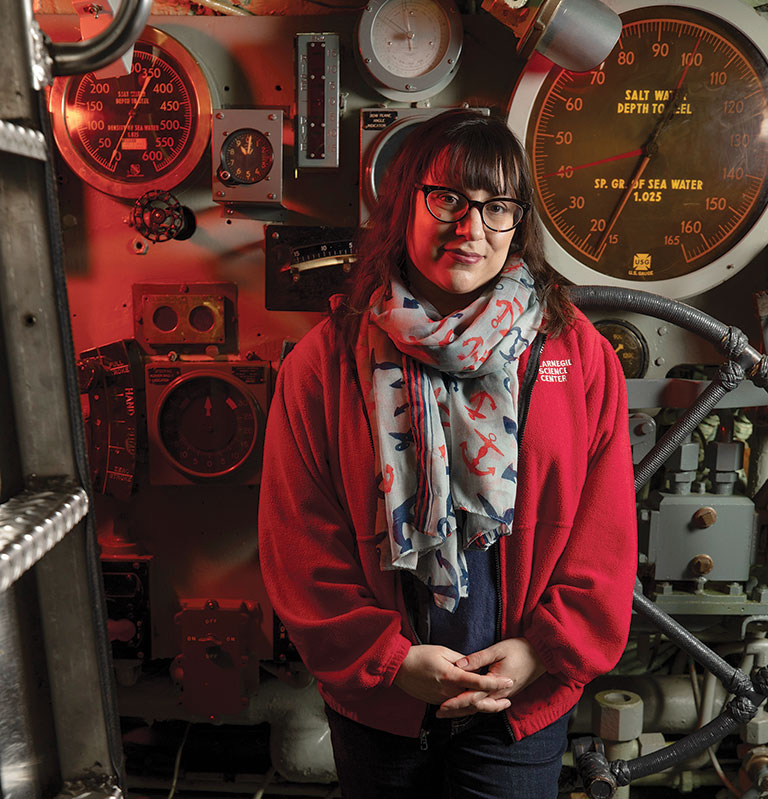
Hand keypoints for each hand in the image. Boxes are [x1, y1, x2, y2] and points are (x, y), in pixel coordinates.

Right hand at [393, 644, 514, 705]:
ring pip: (467, 708)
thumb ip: (461, 660)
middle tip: (508, 701)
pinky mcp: (436, 702)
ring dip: (484, 708)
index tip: (509, 681)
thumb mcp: (442, 651)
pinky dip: (469, 708)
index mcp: (451, 676)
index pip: (479, 682)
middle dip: (494, 703)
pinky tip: (478, 706)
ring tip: (498, 705)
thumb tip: (474, 665)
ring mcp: (442, 699)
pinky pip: (457, 708)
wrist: (399, 668)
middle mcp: (448, 691)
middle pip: (476, 702)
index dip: (495, 683)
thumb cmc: (420, 654)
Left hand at [436, 638, 545, 717]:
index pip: (472, 697)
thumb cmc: (521, 649)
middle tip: (439, 713)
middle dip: (457, 710)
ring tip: (449, 713)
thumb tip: (459, 664)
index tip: (442, 705)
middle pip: (475, 706)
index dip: (456, 702)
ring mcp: (504, 695)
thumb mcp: (498, 650)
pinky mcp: (506, 693)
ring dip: (465, 710)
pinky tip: (467, 706)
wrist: (543, 655)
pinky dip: (476, 706)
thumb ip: (478, 658)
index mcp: (496, 684)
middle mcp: (500, 694)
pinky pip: (488, 704)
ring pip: (481, 707)